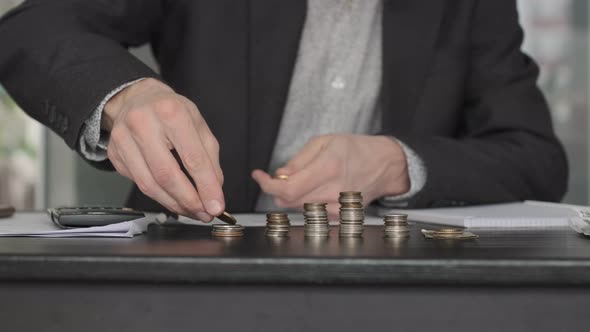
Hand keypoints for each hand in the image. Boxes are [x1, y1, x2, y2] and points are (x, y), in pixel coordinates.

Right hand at [102, 78, 223, 221]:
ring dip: (174, 204)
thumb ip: (209, 157)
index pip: (192, 158)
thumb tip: (214, 190)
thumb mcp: (198, 124)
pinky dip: (159, 197)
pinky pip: (139, 184)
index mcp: (170, 112)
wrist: (137, 98)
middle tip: (204, 213)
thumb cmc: (170, 110)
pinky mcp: (114, 154)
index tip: (217, 205)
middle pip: (167, 174)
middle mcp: (143, 123)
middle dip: (189, 200)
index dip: (206, 186)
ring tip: (192, 211)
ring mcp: (124, 139)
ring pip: (150, 184)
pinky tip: (173, 200)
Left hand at [252, 134, 409, 219]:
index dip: (267, 185)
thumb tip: (279, 175)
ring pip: (297, 208)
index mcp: (328, 168)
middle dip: (277, 189)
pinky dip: (305, 202)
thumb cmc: (357, 150)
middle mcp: (333, 191)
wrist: (384, 165)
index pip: (288, 188)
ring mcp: (337, 207)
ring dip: (291, 196)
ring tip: (303, 180)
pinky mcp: (339, 216)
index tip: (259, 176)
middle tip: (279, 177)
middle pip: (288, 201)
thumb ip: (298, 160)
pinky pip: (310, 212)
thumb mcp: (324, 142)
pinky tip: (315, 189)